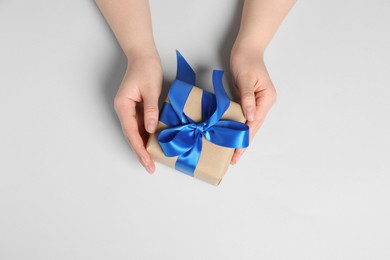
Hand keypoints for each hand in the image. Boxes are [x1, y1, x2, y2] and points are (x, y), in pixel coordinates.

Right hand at [114, 53, 162, 172]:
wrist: (143, 56)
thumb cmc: (146, 69)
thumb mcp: (150, 89)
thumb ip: (151, 109)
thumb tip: (151, 129)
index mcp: (123, 106)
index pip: (131, 132)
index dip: (139, 149)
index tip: (147, 162)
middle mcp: (123, 110)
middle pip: (131, 136)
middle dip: (140, 152)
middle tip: (150, 167)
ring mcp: (128, 110)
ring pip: (135, 132)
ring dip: (142, 146)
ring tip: (152, 161)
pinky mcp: (135, 108)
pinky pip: (139, 126)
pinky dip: (145, 136)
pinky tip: (153, 144)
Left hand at [230, 47, 276, 163]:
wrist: (246, 49)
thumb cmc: (246, 60)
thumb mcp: (245, 78)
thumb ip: (247, 98)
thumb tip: (249, 117)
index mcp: (267, 99)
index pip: (254, 123)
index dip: (245, 138)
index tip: (237, 152)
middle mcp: (264, 103)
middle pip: (253, 127)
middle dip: (244, 143)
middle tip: (233, 159)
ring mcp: (257, 103)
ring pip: (249, 124)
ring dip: (241, 137)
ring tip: (232, 152)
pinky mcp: (249, 100)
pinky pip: (243, 117)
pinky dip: (238, 127)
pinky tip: (231, 135)